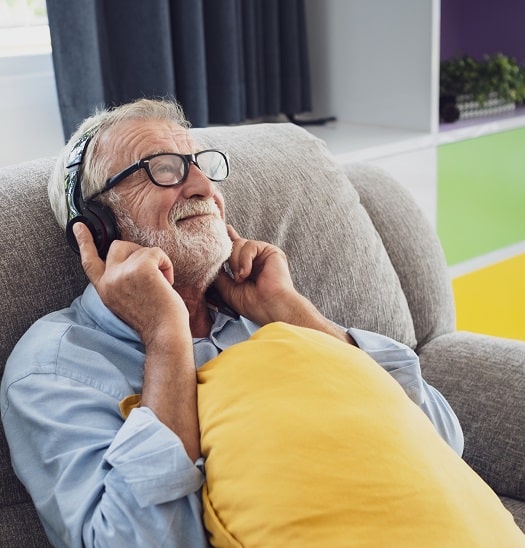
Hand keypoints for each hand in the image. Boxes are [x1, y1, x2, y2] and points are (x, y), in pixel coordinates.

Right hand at [73, 223, 188, 345]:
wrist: (164, 333)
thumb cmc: (154, 320)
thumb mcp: (126, 300)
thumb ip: (120, 280)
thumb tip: (131, 260)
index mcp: (104, 289)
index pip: (89, 262)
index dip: (84, 242)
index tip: (78, 226)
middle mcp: (109, 280)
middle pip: (118, 246)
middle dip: (136, 251)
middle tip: (152, 271)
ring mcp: (123, 273)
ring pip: (140, 249)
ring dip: (156, 262)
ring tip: (161, 284)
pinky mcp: (141, 268)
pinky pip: (156, 252)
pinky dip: (166, 263)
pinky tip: (167, 281)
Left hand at [214, 225, 354, 343]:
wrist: (271, 308)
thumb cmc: (253, 304)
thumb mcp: (228, 289)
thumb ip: (219, 275)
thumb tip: (211, 262)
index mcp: (248, 267)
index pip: (236, 249)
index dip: (229, 238)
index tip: (224, 228)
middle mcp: (256, 259)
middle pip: (234, 245)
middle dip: (229, 260)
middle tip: (236, 278)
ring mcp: (264, 254)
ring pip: (239, 244)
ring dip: (236, 263)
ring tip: (242, 278)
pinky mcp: (271, 251)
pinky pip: (250, 245)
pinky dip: (244, 260)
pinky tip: (247, 273)